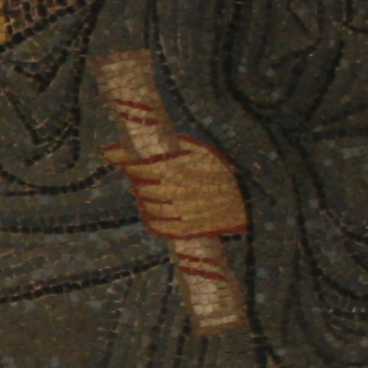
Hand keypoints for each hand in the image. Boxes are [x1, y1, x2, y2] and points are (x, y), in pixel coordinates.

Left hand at [106, 140, 248, 238]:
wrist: (247, 202)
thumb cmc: (223, 173)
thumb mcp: (203, 152)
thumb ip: (177, 145)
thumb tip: (154, 138)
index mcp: (177, 170)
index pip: (140, 168)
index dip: (126, 163)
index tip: (121, 160)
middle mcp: (174, 192)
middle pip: (141, 188)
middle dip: (139, 181)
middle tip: (141, 177)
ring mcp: (178, 213)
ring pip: (147, 208)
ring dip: (145, 200)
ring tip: (152, 194)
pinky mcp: (183, 230)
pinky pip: (156, 226)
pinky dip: (152, 220)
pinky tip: (155, 213)